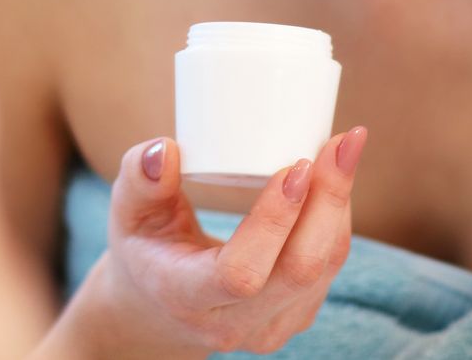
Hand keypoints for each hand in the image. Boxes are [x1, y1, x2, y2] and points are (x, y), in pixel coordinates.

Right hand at [57, 129, 367, 357]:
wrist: (158, 307)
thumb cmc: (144, 247)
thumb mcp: (127, 212)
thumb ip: (140, 179)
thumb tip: (165, 149)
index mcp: (184, 297)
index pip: (240, 273)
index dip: (274, 222)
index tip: (295, 166)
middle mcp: (232, 324)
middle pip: (298, 271)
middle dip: (326, 202)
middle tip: (339, 143)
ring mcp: (268, 328)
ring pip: (323, 270)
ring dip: (339, 205)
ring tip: (344, 148)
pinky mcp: (293, 317)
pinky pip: (328, 269)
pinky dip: (337, 220)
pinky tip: (336, 179)